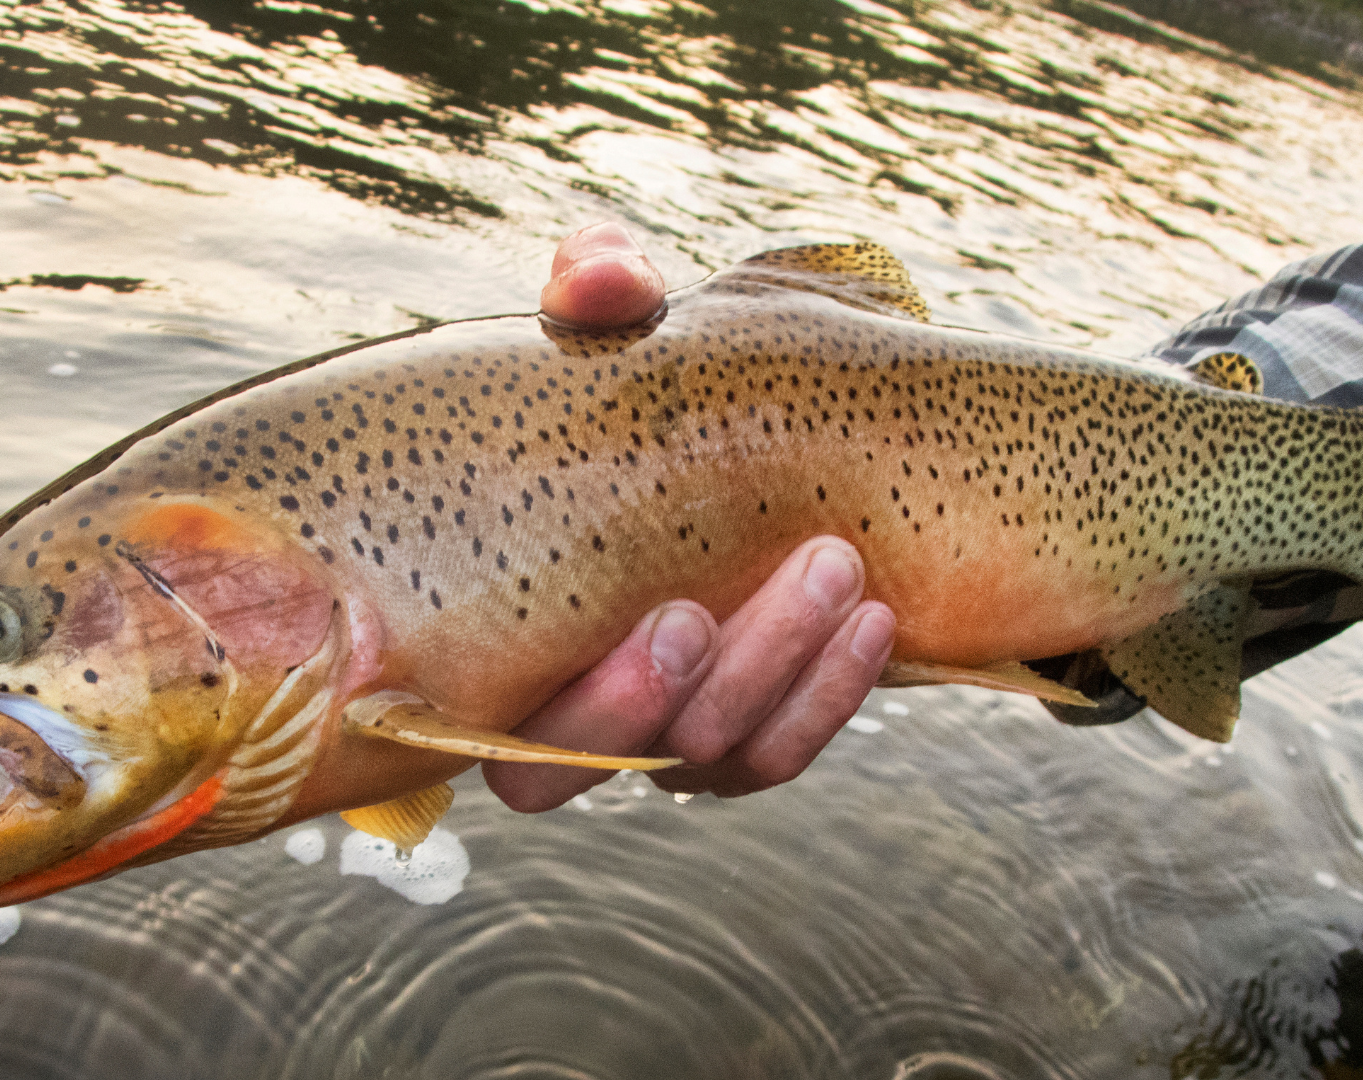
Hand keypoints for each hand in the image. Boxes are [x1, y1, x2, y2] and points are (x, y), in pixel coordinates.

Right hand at [484, 224, 897, 809]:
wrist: (778, 427)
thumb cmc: (667, 381)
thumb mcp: (635, 324)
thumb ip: (602, 284)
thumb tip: (601, 282)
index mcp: (503, 617)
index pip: (489, 720)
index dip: (562, 693)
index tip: (647, 608)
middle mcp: (568, 693)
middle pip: (590, 760)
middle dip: (654, 695)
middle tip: (707, 608)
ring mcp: (662, 724)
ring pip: (698, 756)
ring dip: (765, 674)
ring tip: (833, 570)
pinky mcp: (743, 737)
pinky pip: (774, 755)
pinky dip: (827, 697)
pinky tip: (873, 620)